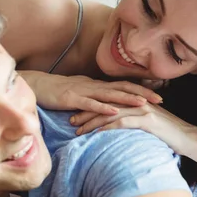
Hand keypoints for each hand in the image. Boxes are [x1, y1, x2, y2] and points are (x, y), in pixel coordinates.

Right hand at [20, 71, 162, 114]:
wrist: (35, 85)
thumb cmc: (56, 91)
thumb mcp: (79, 94)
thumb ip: (93, 99)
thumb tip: (107, 106)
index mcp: (96, 85)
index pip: (123, 86)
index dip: (141, 90)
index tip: (158, 95)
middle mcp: (93, 85)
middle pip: (122, 88)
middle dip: (142, 93)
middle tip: (161, 99)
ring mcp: (83, 91)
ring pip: (109, 95)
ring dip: (127, 99)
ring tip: (144, 104)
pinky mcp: (72, 98)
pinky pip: (89, 103)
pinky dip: (103, 108)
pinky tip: (114, 112)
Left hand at [70, 103, 196, 155]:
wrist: (188, 138)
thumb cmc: (168, 134)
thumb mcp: (147, 125)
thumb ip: (133, 122)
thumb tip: (117, 128)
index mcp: (136, 101)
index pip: (108, 101)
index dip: (91, 107)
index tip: (76, 115)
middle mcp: (138, 102)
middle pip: (106, 104)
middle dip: (86, 112)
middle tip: (71, 121)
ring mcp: (143, 110)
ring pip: (111, 113)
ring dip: (92, 121)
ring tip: (78, 130)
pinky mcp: (147, 120)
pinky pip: (123, 122)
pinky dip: (108, 127)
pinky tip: (96, 133)